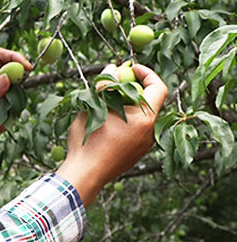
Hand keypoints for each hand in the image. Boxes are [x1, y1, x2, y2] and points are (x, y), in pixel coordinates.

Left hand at [0, 48, 32, 158]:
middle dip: (17, 83)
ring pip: (14, 91)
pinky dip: (10, 115)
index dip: (14, 57)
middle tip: (15, 97)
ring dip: (13, 102)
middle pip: (10, 72)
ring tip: (0, 115)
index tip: (26, 67)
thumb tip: (7, 77)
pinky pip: (13, 107)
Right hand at [56, 63, 167, 206]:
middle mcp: (150, 131)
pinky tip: (104, 124)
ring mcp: (144, 145)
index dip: (146, 72)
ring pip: (139, 116)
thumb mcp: (94, 107)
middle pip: (147, 101)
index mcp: (144, 118)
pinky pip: (134, 130)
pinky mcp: (135, 153)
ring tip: (104, 103)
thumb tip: (113, 67)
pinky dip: (122, 120)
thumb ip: (106, 86)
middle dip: (131, 88)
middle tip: (113, 82)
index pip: (158, 87)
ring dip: (125, 105)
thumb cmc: (88, 141)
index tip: (129, 67)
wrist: (84, 175)